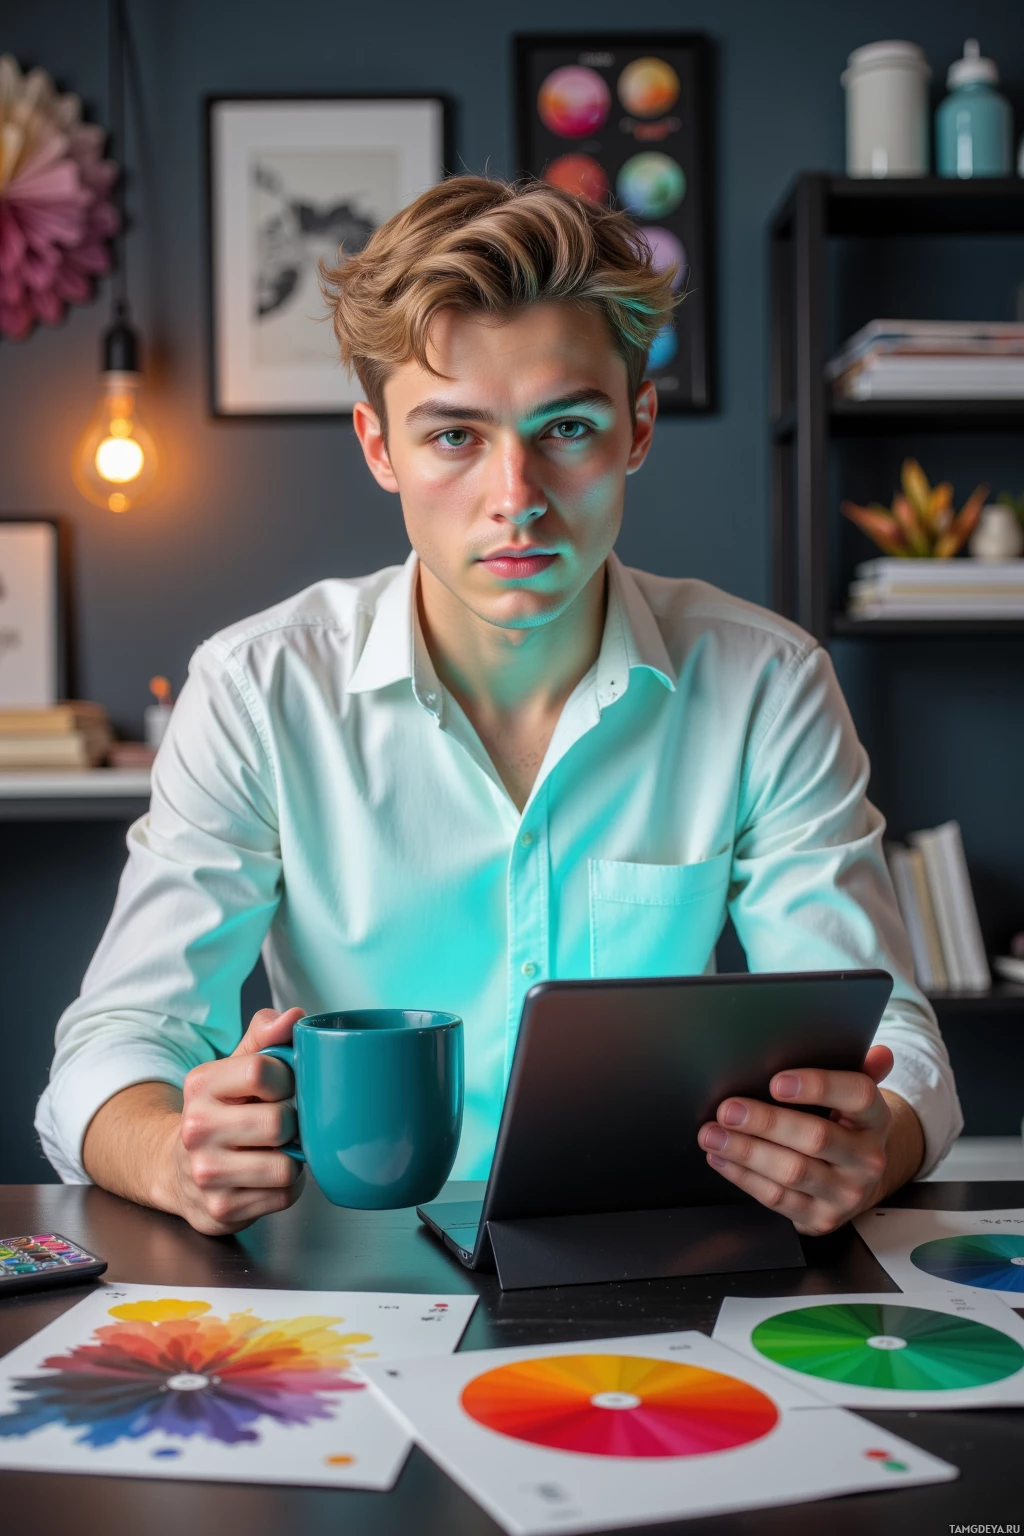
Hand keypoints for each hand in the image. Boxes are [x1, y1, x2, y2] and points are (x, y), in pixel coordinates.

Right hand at [164, 1006, 306, 1235]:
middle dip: (293, 1122)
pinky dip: (284, 1187)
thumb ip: (265, 1037)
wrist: (178, 1170)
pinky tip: (266, 1176)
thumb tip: (295, 1016)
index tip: (285, 1085)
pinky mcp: (221, 1211)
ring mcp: (206, 1175)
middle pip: (279, 1122)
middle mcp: (196, 1130)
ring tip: (275, 1150)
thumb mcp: (233, 1068)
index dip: (288, 1077)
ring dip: (292, 1159)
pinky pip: (283, 1197)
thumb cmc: (221, 1112)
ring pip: (285, 1166)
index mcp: (200, 1085)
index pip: (260, 1070)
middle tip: (283, 1122)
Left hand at [697, 1045, 898, 1235]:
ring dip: (746, 1151)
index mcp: (876, 1118)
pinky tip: (721, 1158)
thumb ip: (860, 1070)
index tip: (776, 1081)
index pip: (857, 1096)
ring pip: (792, 1171)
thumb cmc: (843, 1125)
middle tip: (727, 1110)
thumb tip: (879, 1052)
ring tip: (712, 1134)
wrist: (855, 1181)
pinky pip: (777, 1199)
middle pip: (816, 1138)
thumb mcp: (852, 1098)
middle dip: (766, 1123)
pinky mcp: (822, 1219)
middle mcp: (867, 1159)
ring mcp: (846, 1193)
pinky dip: (744, 1177)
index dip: (818, 1086)